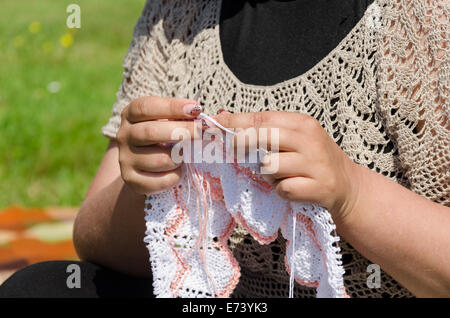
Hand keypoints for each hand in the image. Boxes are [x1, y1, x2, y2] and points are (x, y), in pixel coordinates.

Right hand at [116, 95, 201, 194]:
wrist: (145, 169)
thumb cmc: (165, 138)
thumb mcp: (169, 122)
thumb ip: (181, 117)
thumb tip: (205, 119)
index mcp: (131, 115)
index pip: (146, 107)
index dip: (171, 107)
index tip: (195, 109)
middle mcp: (124, 135)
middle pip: (150, 132)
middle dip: (181, 132)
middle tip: (201, 132)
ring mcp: (125, 159)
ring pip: (158, 159)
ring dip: (178, 158)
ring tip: (186, 156)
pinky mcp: (130, 180)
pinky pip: (156, 181)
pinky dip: (173, 177)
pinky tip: (179, 172)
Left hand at [213, 110, 362, 222]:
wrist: (349, 187)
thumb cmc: (312, 160)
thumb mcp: (294, 138)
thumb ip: (265, 130)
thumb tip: (225, 118)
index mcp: (302, 124)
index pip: (263, 119)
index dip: (236, 122)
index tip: (214, 123)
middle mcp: (310, 140)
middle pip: (265, 137)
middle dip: (243, 143)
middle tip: (234, 149)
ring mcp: (316, 164)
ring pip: (270, 166)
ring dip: (268, 175)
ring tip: (280, 176)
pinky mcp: (320, 187)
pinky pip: (283, 189)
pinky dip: (282, 192)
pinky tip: (293, 189)